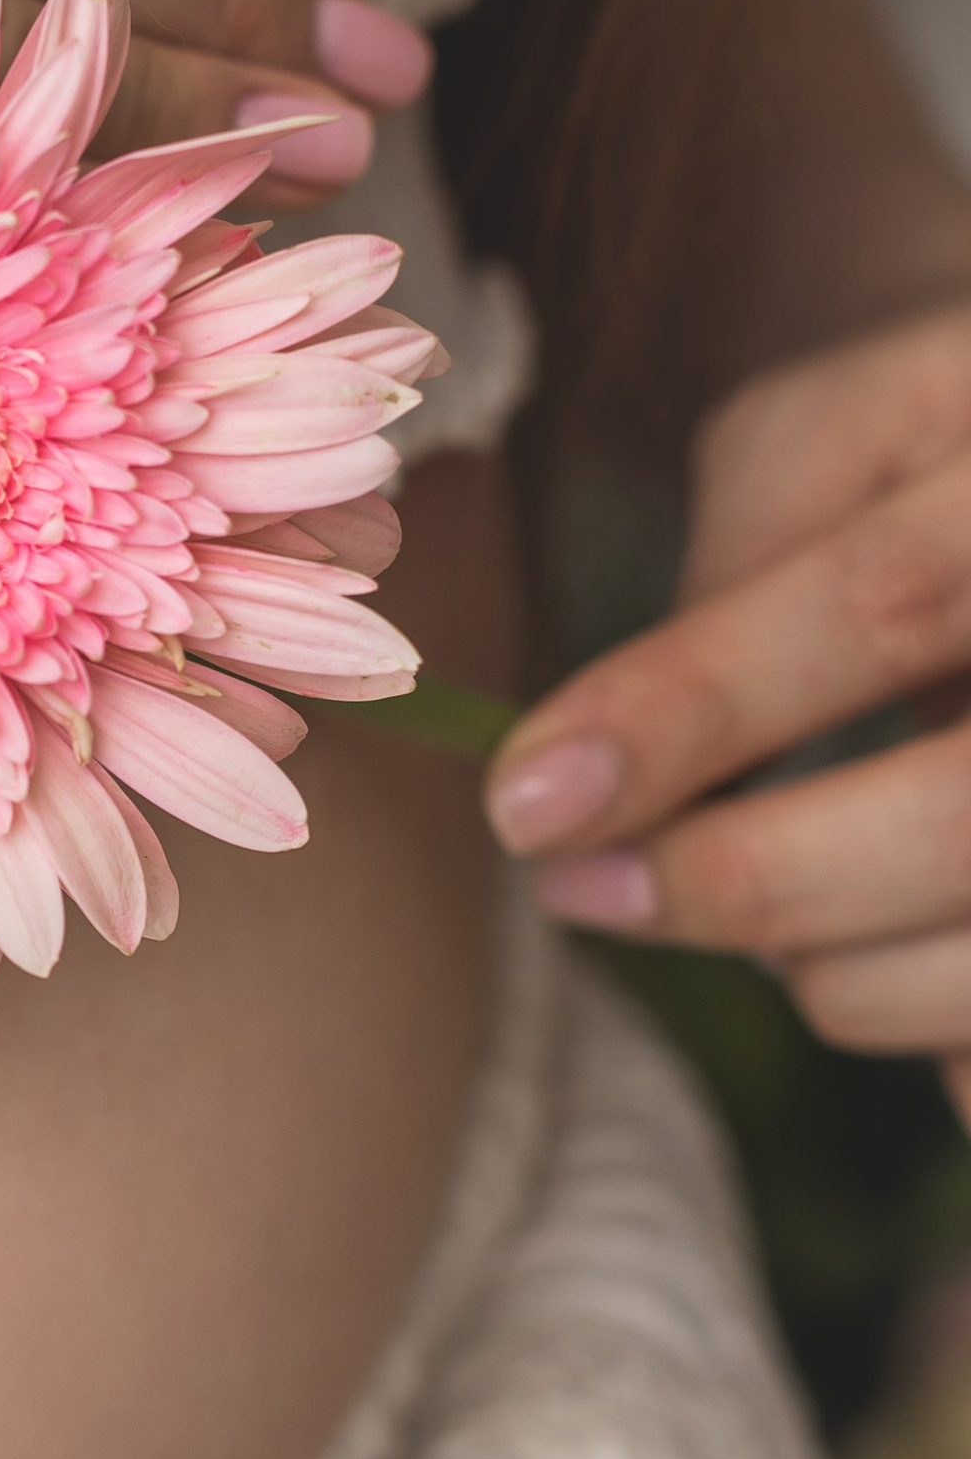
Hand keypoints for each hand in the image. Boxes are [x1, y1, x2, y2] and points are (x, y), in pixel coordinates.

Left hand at [485, 303, 970, 1120]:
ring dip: (843, 969)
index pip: (883, 603)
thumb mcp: (854, 423)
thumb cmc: (956, 446)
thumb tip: (630, 757)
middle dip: (752, 878)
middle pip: (962, 818)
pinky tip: (904, 946)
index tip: (531, 806)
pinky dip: (945, 1035)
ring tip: (773, 910)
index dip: (694, 710)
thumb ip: (748, 548)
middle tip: (590, 892)